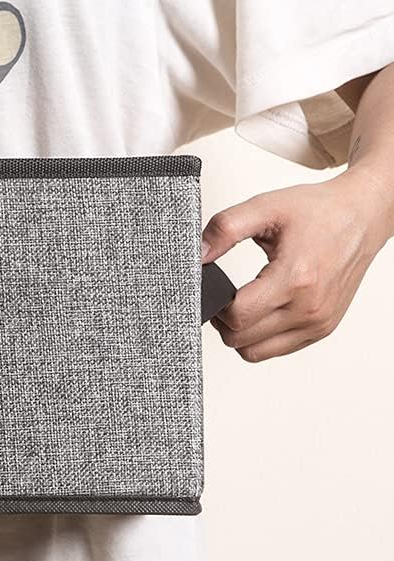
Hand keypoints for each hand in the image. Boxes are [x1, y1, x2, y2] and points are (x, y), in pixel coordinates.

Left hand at [201, 169, 392, 361]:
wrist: (362, 217)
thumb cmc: (319, 212)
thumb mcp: (266, 207)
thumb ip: (225, 229)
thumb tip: (198, 256)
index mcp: (296, 279)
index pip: (237, 316)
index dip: (214, 304)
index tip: (213, 287)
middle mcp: (310, 309)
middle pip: (240, 340)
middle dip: (222, 320)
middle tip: (223, 295)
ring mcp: (318, 323)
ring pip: (254, 353)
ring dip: (239, 333)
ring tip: (241, 303)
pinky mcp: (322, 329)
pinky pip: (276, 349)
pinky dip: (260, 337)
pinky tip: (261, 310)